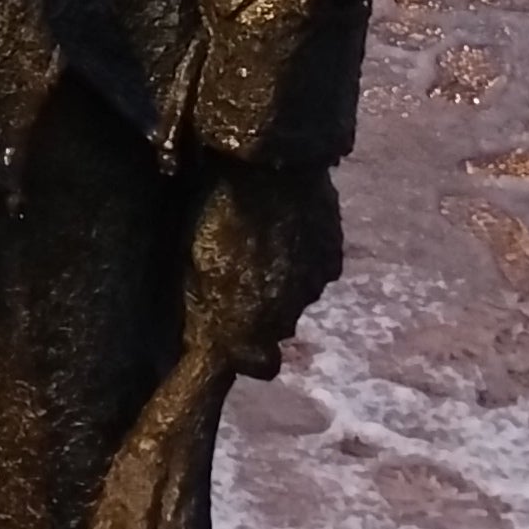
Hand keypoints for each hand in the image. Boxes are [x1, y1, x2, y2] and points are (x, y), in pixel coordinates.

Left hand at [186, 156, 342, 380]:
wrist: (272, 162)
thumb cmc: (219, 213)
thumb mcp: (195, 260)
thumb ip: (203, 305)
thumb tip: (204, 337)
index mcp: (251, 323)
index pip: (259, 365)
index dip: (244, 353)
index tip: (228, 334)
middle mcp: (289, 315)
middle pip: (276, 328)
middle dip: (260, 310)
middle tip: (240, 272)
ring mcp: (315, 286)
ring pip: (297, 297)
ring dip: (283, 280)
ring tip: (264, 240)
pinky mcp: (334, 256)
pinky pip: (316, 269)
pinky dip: (303, 256)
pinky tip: (288, 227)